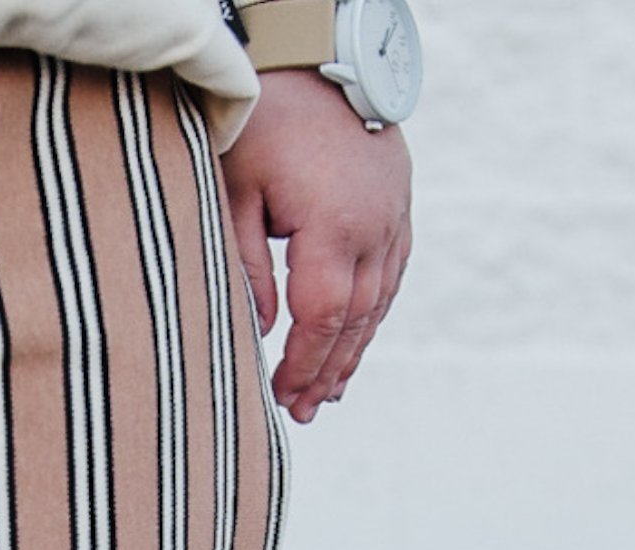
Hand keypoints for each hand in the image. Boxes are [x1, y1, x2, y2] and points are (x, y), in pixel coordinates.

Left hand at [220, 68, 411, 424]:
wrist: (320, 52)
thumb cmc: (265, 116)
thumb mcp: (235, 188)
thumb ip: (247, 263)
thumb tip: (266, 328)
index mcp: (333, 225)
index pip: (322, 318)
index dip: (303, 365)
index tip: (282, 397)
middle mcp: (375, 226)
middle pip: (356, 321)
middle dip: (328, 371)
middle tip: (303, 412)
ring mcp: (394, 215)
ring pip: (379, 302)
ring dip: (353, 350)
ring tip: (329, 391)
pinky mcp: (399, 203)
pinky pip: (390, 274)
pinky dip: (371, 312)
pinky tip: (354, 339)